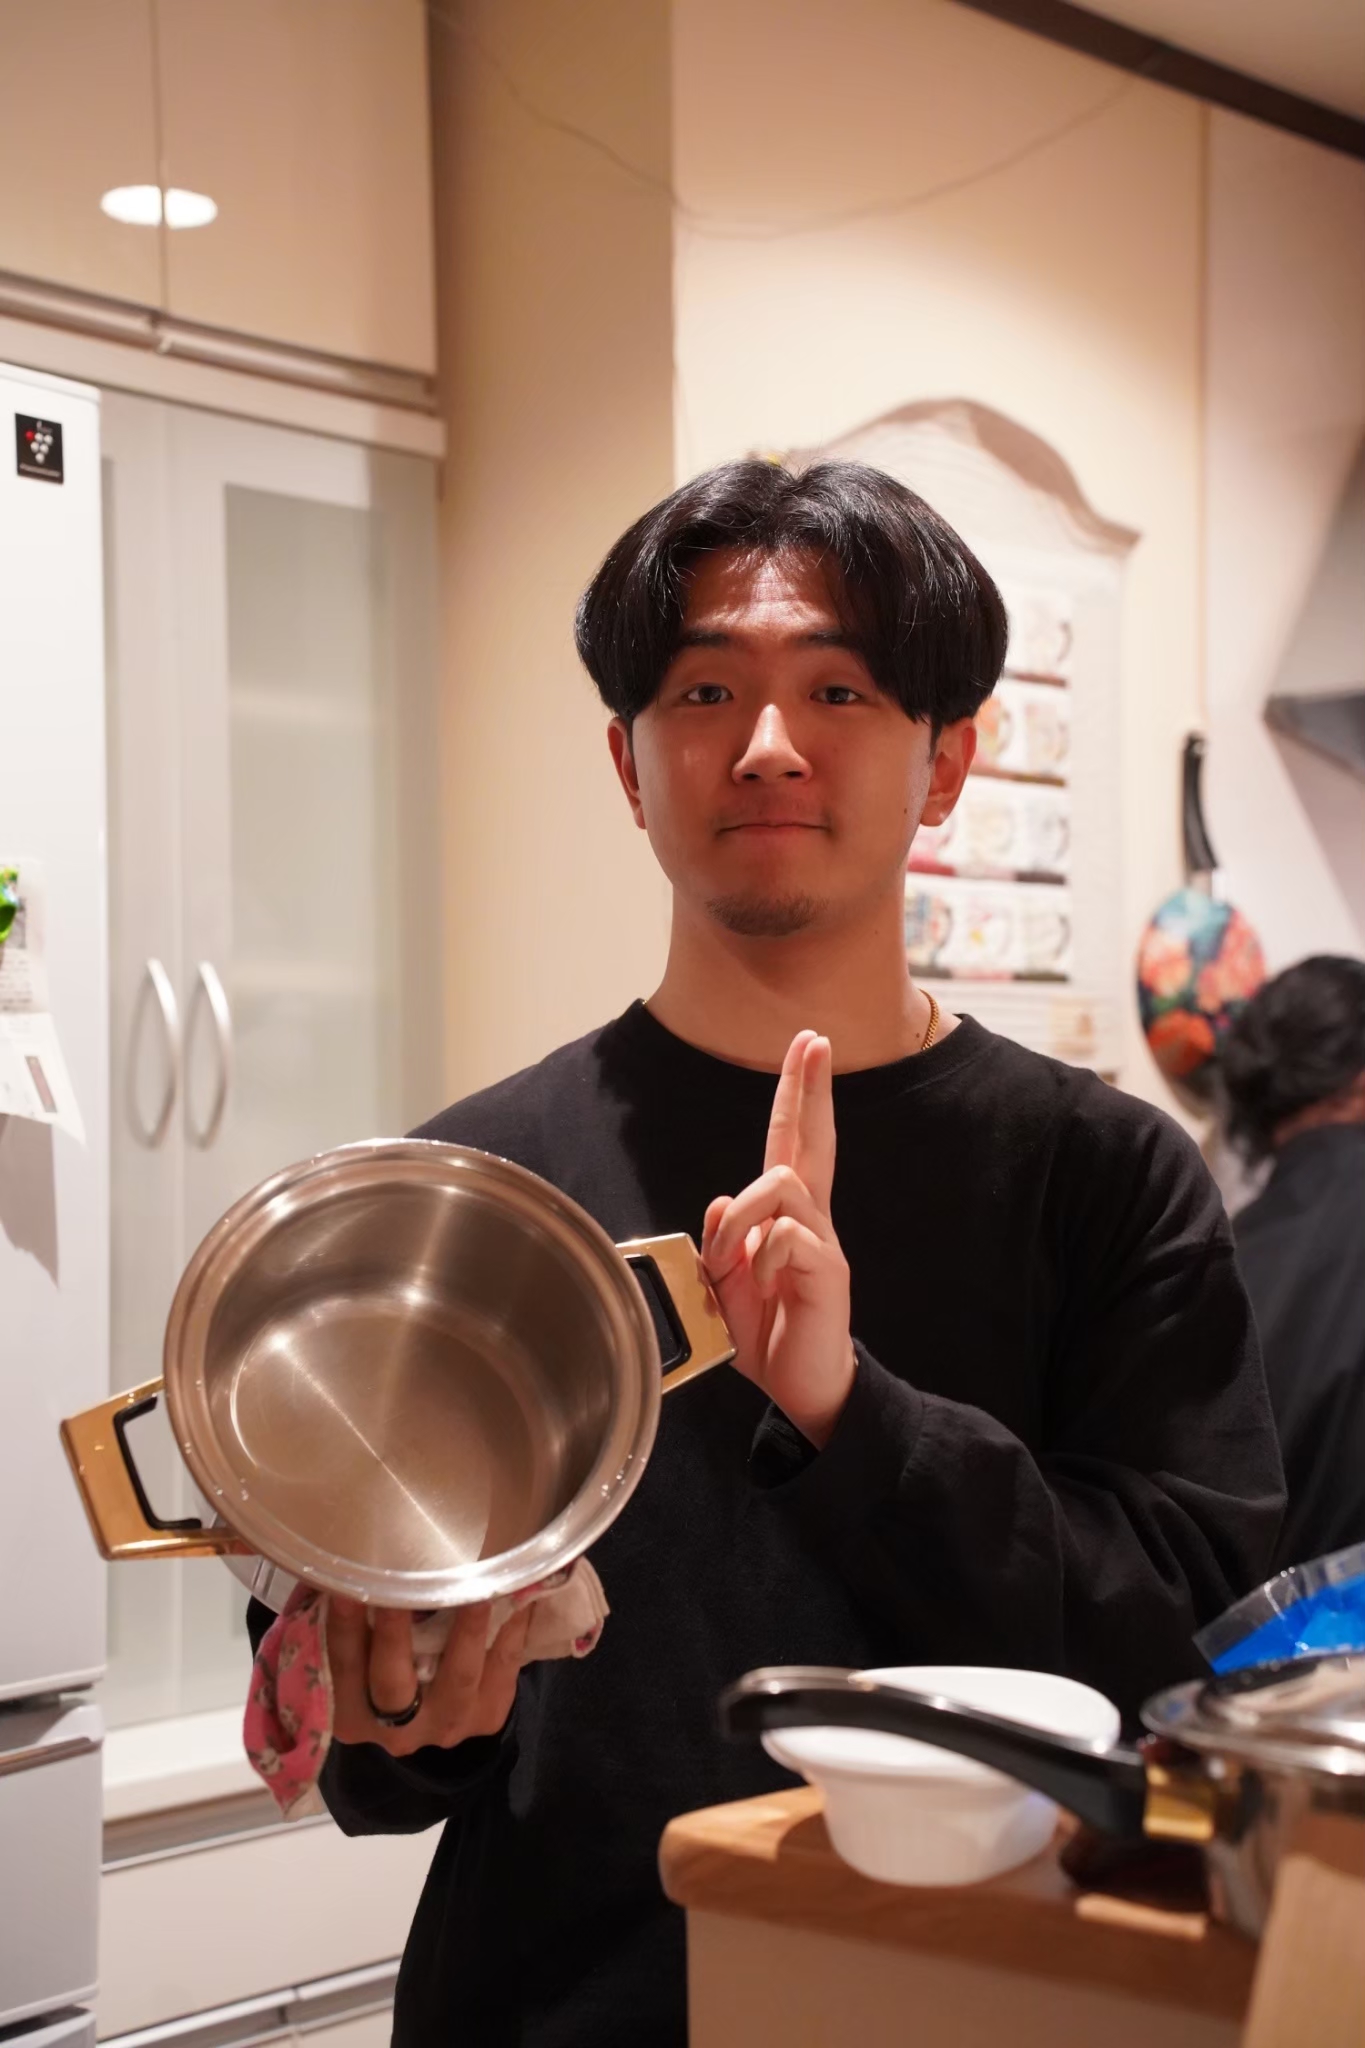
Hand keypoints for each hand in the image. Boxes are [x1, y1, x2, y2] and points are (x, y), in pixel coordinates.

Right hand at [328, 1598, 531, 1757]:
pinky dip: (510, 1629)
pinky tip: (516, 1593)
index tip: (346, 1588)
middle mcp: (395, 1729)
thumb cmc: (382, 1661)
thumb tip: (348, 1556)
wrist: (430, 1715)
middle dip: (396, 1633)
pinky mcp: (486, 1717)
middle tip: (406, 1585)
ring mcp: (445, 1726)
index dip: (344, 1627)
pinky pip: (502, 1669)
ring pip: (457, 1678)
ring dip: (468, 1629)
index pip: (343, 1666)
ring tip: (477, 1587)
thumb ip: (350, 1617)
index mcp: (350, 1712)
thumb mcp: (357, 1652)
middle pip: (392, 1683)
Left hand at [702, 1030, 854, 1446]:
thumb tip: (721, 1197)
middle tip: (814, 1042)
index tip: (807, 1046)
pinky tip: (760, 1288)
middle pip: (811, 1140)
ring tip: (735, 1264)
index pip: (791, 1143)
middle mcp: (809, 1219)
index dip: (797, 1095)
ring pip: (779, 1185)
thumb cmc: (767, 1335)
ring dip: (743, 1217)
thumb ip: (723, 1240)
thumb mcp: (726, 1285)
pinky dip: (760, 1259)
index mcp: (784, 1217)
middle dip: (808, 1088)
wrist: (802, 1389)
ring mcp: (821, 1242)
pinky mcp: (827, 1270)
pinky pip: (786, 1237)